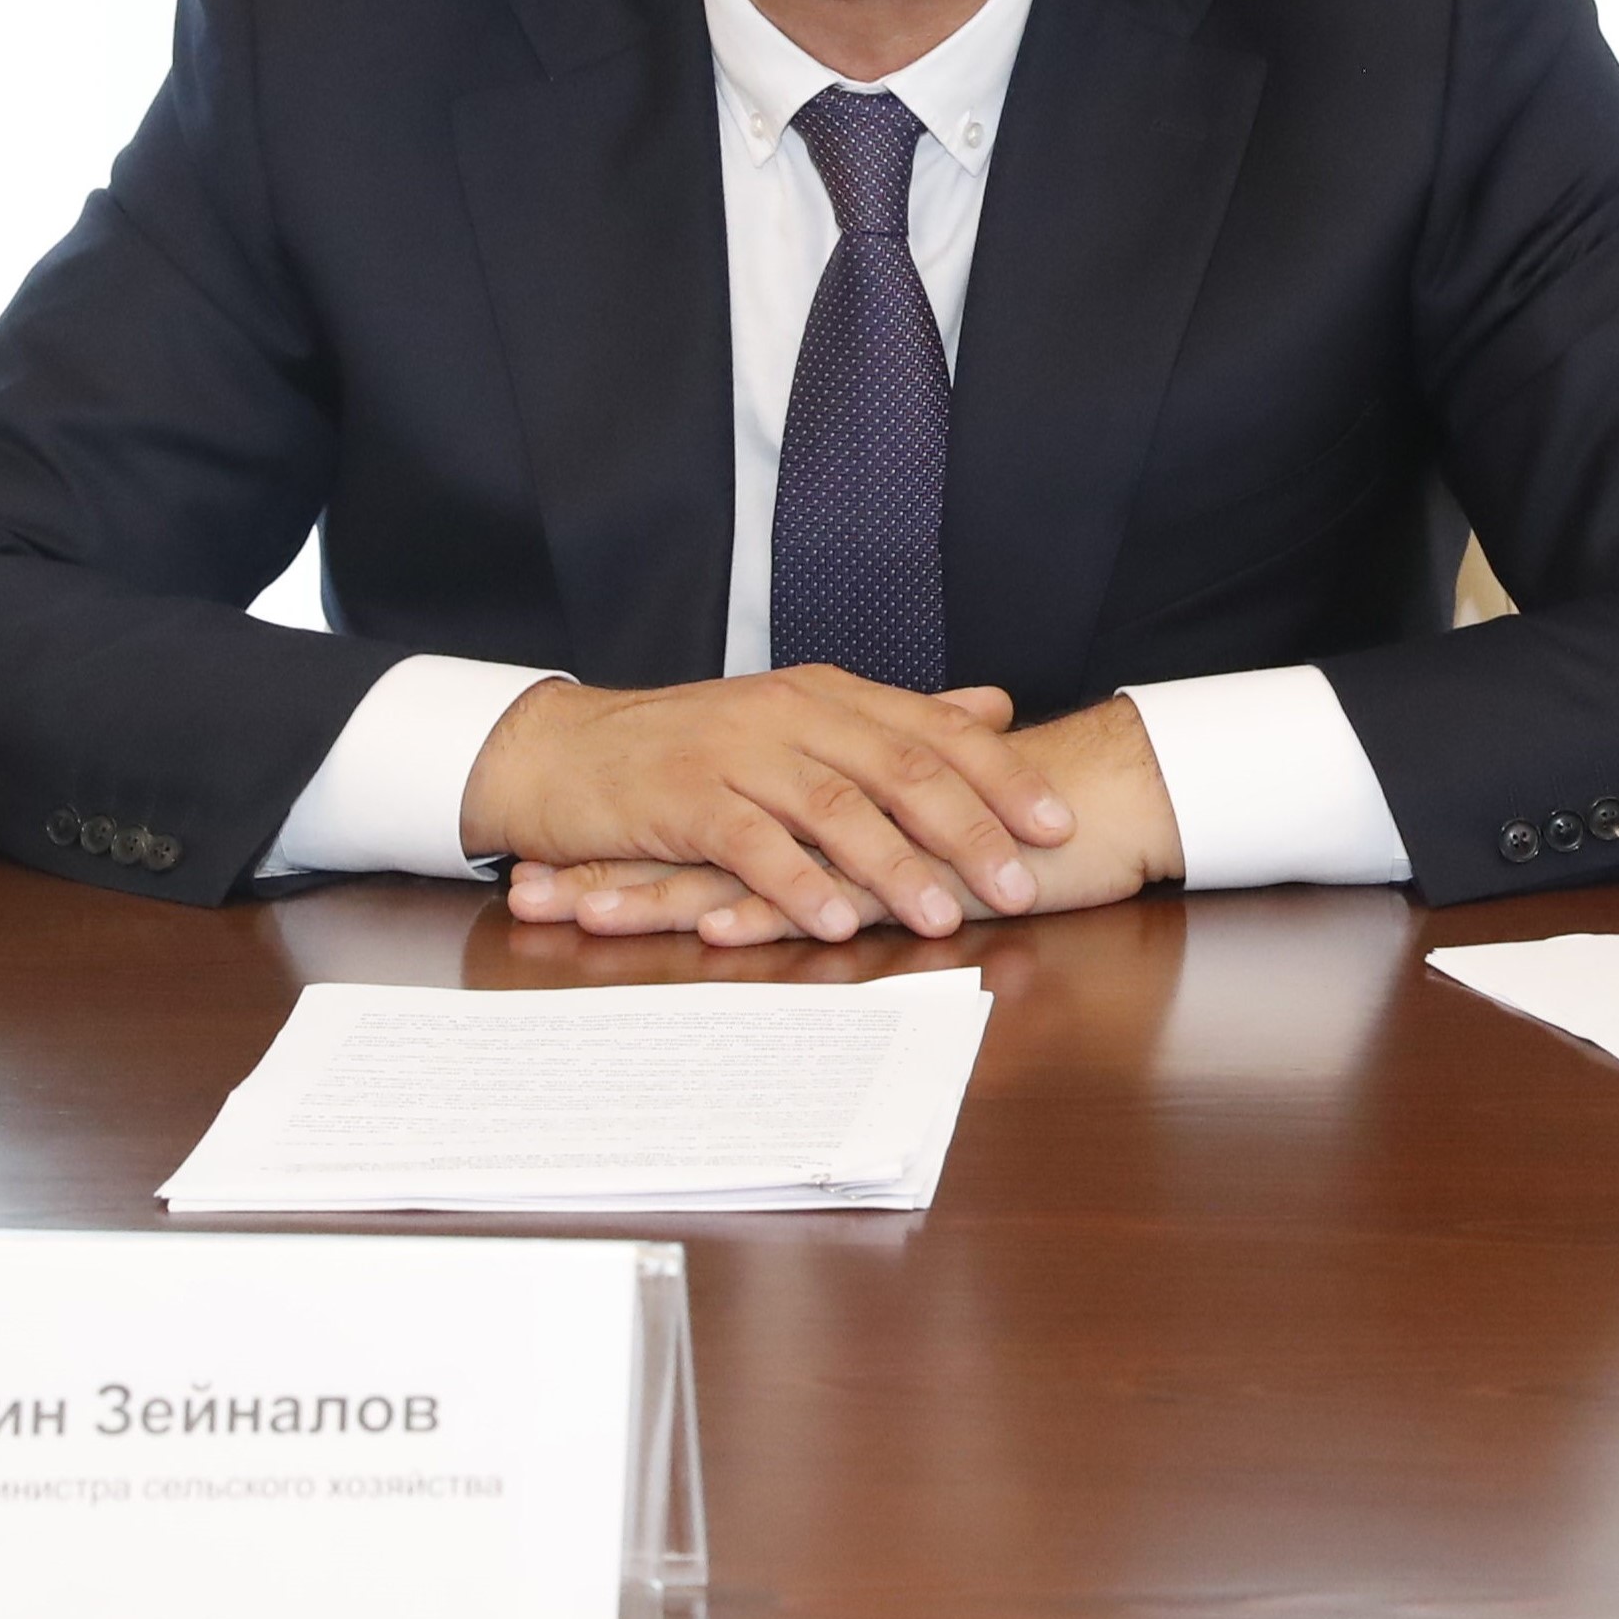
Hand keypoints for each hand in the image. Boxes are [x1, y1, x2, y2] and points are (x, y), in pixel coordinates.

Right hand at [461, 668, 1075, 943]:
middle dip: (968, 828)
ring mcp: (735, 754)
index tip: (1057, 824)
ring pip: (834, 808)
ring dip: (894, 866)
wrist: (561, 750)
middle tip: (1022, 883)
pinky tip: (838, 924)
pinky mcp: (684, 800)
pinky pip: (752, 846)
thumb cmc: (685, 746)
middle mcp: (789, 713)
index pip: (933, 729)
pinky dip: (799, 887)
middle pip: (898, 768)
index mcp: (826, 693)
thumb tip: (991, 705)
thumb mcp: (798, 717)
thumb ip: (894, 718)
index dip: (1000, 775)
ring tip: (942, 916)